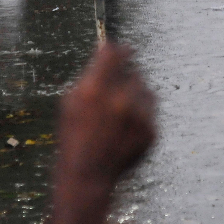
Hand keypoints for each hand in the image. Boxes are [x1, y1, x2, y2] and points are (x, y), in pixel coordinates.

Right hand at [26, 47, 154, 223]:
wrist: (88, 176)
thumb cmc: (74, 137)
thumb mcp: (71, 102)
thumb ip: (90, 73)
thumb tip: (105, 47)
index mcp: (96, 89)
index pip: (116, 53)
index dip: (121, 49)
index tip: (124, 49)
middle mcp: (120, 100)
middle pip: (134, 71)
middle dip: (127, 77)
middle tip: (116, 90)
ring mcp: (138, 116)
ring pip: (146, 89)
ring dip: (136, 95)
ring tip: (120, 113)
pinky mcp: (151, 131)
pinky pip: (151, 110)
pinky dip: (141, 113)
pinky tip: (125, 127)